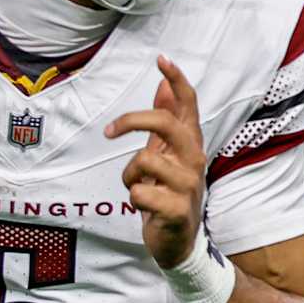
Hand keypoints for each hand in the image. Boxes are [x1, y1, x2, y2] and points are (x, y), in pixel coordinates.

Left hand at [106, 56, 207, 269]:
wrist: (179, 244)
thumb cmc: (169, 195)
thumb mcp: (166, 155)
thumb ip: (166, 122)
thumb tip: (163, 87)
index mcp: (190, 144)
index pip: (189, 105)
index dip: (177, 80)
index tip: (161, 58)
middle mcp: (194, 160)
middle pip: (166, 123)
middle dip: (133, 120)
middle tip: (109, 131)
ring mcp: (188, 185)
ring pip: (145, 160)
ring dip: (130, 175)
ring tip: (137, 188)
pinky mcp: (177, 210)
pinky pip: (140, 192)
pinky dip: (134, 199)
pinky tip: (144, 208)